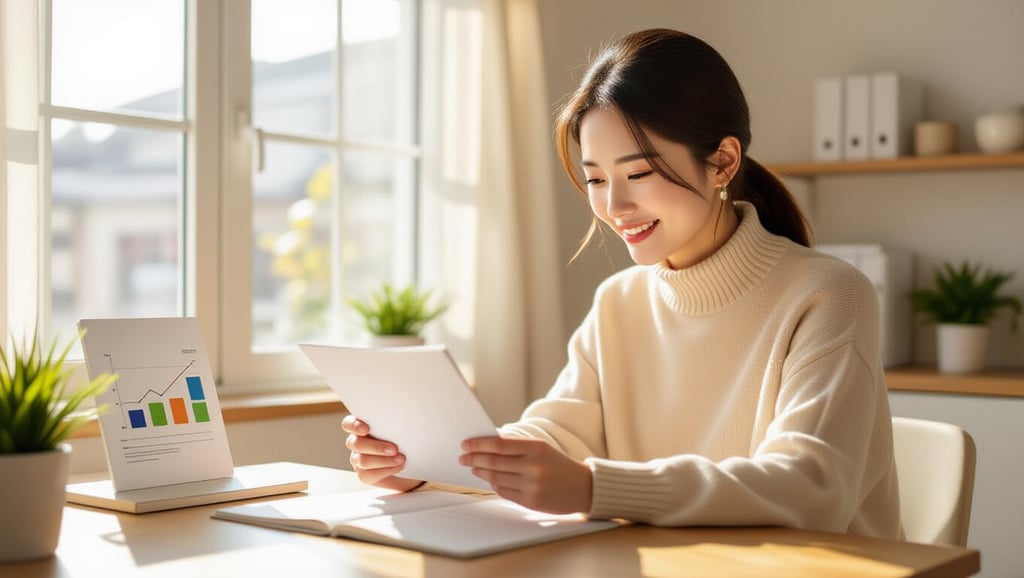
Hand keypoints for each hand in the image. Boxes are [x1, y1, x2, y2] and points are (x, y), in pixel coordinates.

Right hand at [341, 415, 422, 491]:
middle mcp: (356, 442)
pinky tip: (398, 466)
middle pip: (355, 444)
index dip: (354, 425)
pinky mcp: (364, 474)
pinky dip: (386, 470)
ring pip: (362, 461)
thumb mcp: (400, 429)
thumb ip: (395, 424)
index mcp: (361, 427)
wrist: (410, 462)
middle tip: (394, 449)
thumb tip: (405, 418)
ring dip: (384, 460)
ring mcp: (358, 459)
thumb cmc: (403, 440)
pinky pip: (369, 475)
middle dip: (376, 447)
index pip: (348, 424)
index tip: (366, 429)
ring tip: (401, 459)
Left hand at [460, 437, 591, 513]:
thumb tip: (486, 446)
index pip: (499, 444)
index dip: (479, 444)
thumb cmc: (558, 465)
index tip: (465, 444)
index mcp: (536, 447)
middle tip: (463, 457)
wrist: (584, 487)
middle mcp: (533, 466)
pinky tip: (490, 480)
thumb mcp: (542, 449)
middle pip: (493, 462)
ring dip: (481, 473)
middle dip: (474, 459)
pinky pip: (504, 492)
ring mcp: (532, 485)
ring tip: (474, 468)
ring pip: (496, 478)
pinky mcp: (531, 502)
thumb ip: (516, 447)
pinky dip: (494, 485)